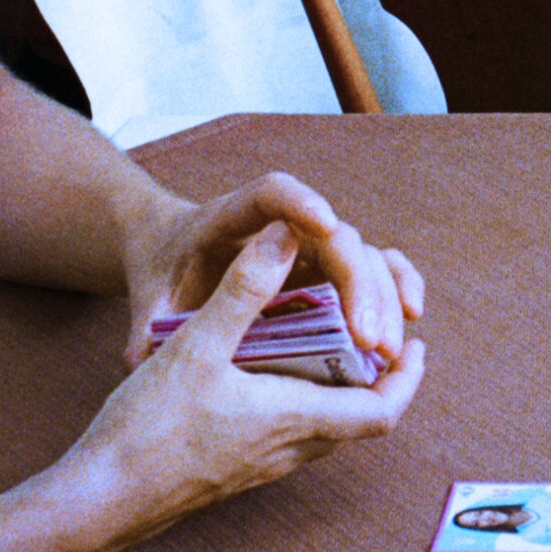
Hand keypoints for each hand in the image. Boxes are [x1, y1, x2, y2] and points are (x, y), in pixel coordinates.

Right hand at [61, 223, 423, 551]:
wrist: (95, 504)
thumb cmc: (146, 431)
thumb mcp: (196, 346)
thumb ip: (245, 290)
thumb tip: (288, 236)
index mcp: (294, 421)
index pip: (381, 411)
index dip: (408, 378)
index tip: (416, 341)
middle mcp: (288, 451)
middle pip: (362, 419)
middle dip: (382, 376)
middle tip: (381, 331)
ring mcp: (261, 466)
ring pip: (327, 426)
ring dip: (344, 387)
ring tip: (338, 340)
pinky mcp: (235, 469)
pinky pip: (293, 433)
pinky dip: (306, 398)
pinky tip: (276, 368)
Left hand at [122, 172, 423, 370]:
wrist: (173, 251)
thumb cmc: (161, 272)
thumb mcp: (147, 300)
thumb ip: (144, 327)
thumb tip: (140, 357)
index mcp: (231, 218)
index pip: (271, 194)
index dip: (299, 201)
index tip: (324, 222)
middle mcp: (283, 224)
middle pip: (333, 233)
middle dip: (358, 283)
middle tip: (368, 338)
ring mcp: (310, 243)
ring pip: (362, 253)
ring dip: (382, 296)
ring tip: (386, 349)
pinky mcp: (326, 266)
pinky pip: (373, 267)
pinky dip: (396, 286)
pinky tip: (411, 320)